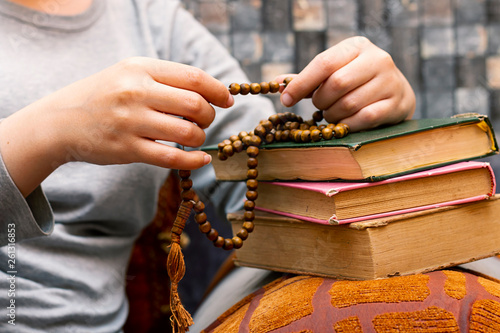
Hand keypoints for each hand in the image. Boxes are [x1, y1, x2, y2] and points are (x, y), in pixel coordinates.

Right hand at [0, 57, 233, 195]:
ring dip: (200, 138)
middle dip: (209, 115)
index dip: (217, 90)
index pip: (194, 78)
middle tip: (204, 120)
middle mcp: (136, 92)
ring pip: (187, 133)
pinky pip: (172, 158)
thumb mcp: (130, 74)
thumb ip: (166, 79)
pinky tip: (201, 160)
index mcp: (141, 69)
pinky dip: (194, 161)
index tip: (227, 100)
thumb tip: (210, 92)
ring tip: (193, 137)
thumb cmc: (105, 96)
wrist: (60, 121)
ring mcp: (131, 121)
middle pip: (195, 104)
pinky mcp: (127, 149)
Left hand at [277, 36, 414, 131]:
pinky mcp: (397, 104)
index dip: (301, 83)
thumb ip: (307, 79)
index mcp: (357, 46)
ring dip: (333, 114)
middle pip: (336, 84)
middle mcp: (377, 59)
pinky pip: (363, 118)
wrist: (396, 93)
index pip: (324, 63)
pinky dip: (347, 124)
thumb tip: (275, 84)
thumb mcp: (334, 72)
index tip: (285, 99)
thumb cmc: (356, 82)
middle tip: (318, 107)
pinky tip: (344, 123)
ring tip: (332, 114)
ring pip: (349, 104)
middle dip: (321, 101)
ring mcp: (390, 81)